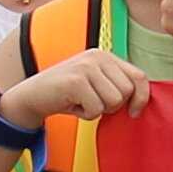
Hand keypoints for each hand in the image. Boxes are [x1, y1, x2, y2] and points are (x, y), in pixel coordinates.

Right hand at [18, 49, 152, 124]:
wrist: (31, 97)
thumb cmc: (68, 95)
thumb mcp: (96, 84)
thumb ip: (117, 85)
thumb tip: (142, 102)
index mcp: (106, 56)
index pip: (139, 76)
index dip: (141, 97)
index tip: (134, 112)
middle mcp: (98, 56)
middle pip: (127, 91)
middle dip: (113, 106)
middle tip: (92, 103)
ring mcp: (86, 67)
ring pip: (114, 101)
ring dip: (98, 110)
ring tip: (82, 103)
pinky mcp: (76, 81)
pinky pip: (96, 109)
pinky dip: (86, 115)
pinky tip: (72, 106)